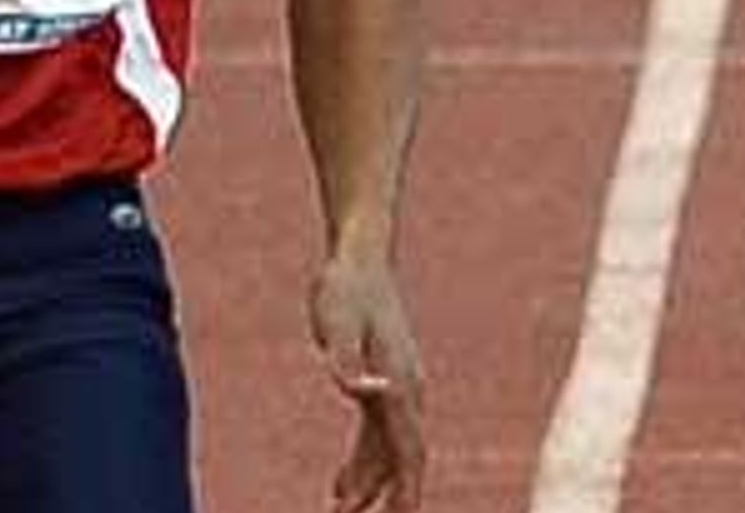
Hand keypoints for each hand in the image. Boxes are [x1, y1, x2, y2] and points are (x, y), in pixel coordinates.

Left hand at [309, 256, 426, 512]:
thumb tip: (367, 393)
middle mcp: (406, 390)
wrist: (359, 256)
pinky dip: (363, 461)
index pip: (408, 449)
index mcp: (400, 383)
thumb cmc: (344, 287)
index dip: (406, 487)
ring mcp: (398, 386)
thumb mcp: (335, 322)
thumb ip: (346, 360)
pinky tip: (341, 482)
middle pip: (401, 457)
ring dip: (370, 483)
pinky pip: (377, 434)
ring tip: (341, 510)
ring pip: (389, 450)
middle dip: (387, 495)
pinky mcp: (384, 380)